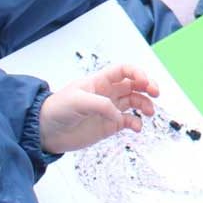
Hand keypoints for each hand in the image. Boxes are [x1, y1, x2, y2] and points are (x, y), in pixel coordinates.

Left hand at [41, 64, 158, 153]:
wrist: (46, 132)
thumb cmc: (57, 110)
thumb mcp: (77, 101)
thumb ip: (101, 104)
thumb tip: (119, 115)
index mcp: (100, 82)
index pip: (124, 71)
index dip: (137, 73)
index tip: (146, 81)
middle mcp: (108, 93)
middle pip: (134, 85)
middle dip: (148, 86)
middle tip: (156, 93)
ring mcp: (110, 109)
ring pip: (135, 102)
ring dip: (145, 105)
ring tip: (149, 112)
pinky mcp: (109, 125)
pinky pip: (129, 121)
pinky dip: (136, 123)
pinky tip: (137, 127)